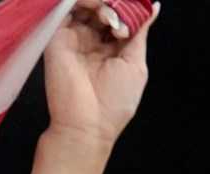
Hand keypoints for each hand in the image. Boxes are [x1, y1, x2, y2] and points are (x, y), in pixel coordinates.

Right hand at [43, 1, 157, 153]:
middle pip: (102, 6)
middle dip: (117, 5)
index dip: (128, 8)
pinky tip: (102, 12)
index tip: (138, 9)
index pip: (119, 14)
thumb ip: (140, 31)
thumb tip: (152, 7)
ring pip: (86, 4)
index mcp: (110, 46)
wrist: (87, 125)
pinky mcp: (57, 36)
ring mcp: (73, 36)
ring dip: (105, 4)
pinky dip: (88, 2)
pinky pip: (67, 9)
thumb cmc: (113, 103)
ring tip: (113, 19)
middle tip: (124, 18)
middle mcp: (91, 39)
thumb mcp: (136, 62)